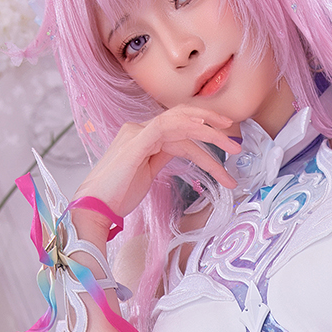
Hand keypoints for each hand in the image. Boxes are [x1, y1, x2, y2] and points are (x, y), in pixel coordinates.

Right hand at [76, 105, 240, 221]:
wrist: (93, 208)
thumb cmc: (116, 197)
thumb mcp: (146, 174)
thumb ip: (161, 159)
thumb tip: (181, 152)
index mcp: (142, 137)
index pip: (180, 132)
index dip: (205, 138)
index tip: (228, 147)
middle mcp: (139, 129)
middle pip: (183, 122)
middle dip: (214, 130)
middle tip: (238, 143)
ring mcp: (136, 133)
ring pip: (181, 123)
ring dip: (210, 134)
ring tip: (234, 148)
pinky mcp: (135, 142)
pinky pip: (166, 126)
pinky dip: (189, 125)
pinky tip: (207, 130)